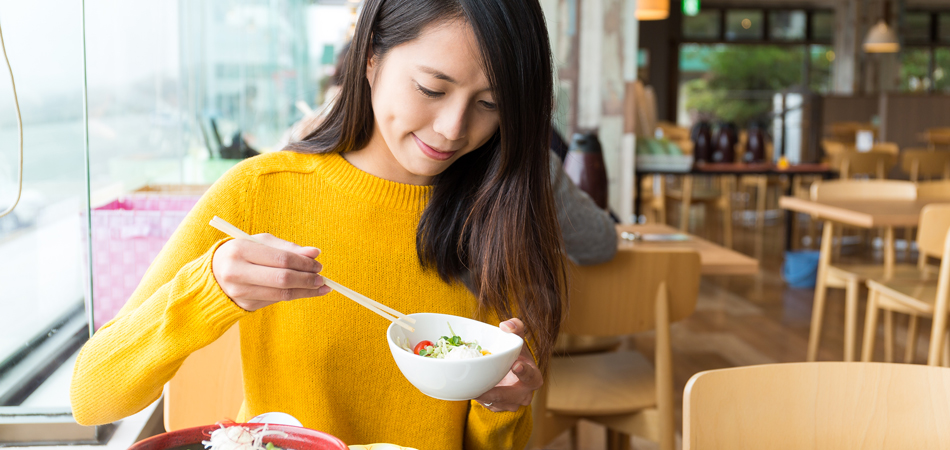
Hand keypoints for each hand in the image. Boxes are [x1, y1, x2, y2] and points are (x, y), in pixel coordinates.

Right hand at [212, 233, 330, 311]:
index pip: (281, 259)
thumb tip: (315, 253)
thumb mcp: (261, 243)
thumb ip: (287, 248)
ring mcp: (240, 292)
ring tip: (321, 286)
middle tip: (322, 277)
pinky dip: (296, 296)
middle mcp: (237, 272)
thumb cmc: (243, 253)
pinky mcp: (246, 305)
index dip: (303, 263)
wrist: (214, 274)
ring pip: (282, 294)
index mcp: (240, 250)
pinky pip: (277, 300)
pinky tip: (308, 291)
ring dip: (306, 291)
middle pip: (282, 279)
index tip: (318, 264)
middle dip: (307, 279)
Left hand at [474, 318, 542, 411]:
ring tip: (472, 388)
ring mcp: (510, 404)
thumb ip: (516, 329)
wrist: (510, 376)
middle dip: (496, 392)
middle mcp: (524, 394)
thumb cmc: (516, 357)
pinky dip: (477, 396)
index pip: (531, 376)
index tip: (516, 365)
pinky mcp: (497, 408)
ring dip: (483, 395)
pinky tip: (469, 389)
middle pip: (510, 396)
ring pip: (495, 402)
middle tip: (483, 388)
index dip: (525, 372)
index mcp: (533, 378)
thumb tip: (506, 325)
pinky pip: (485, 404)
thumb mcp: (519, 343)